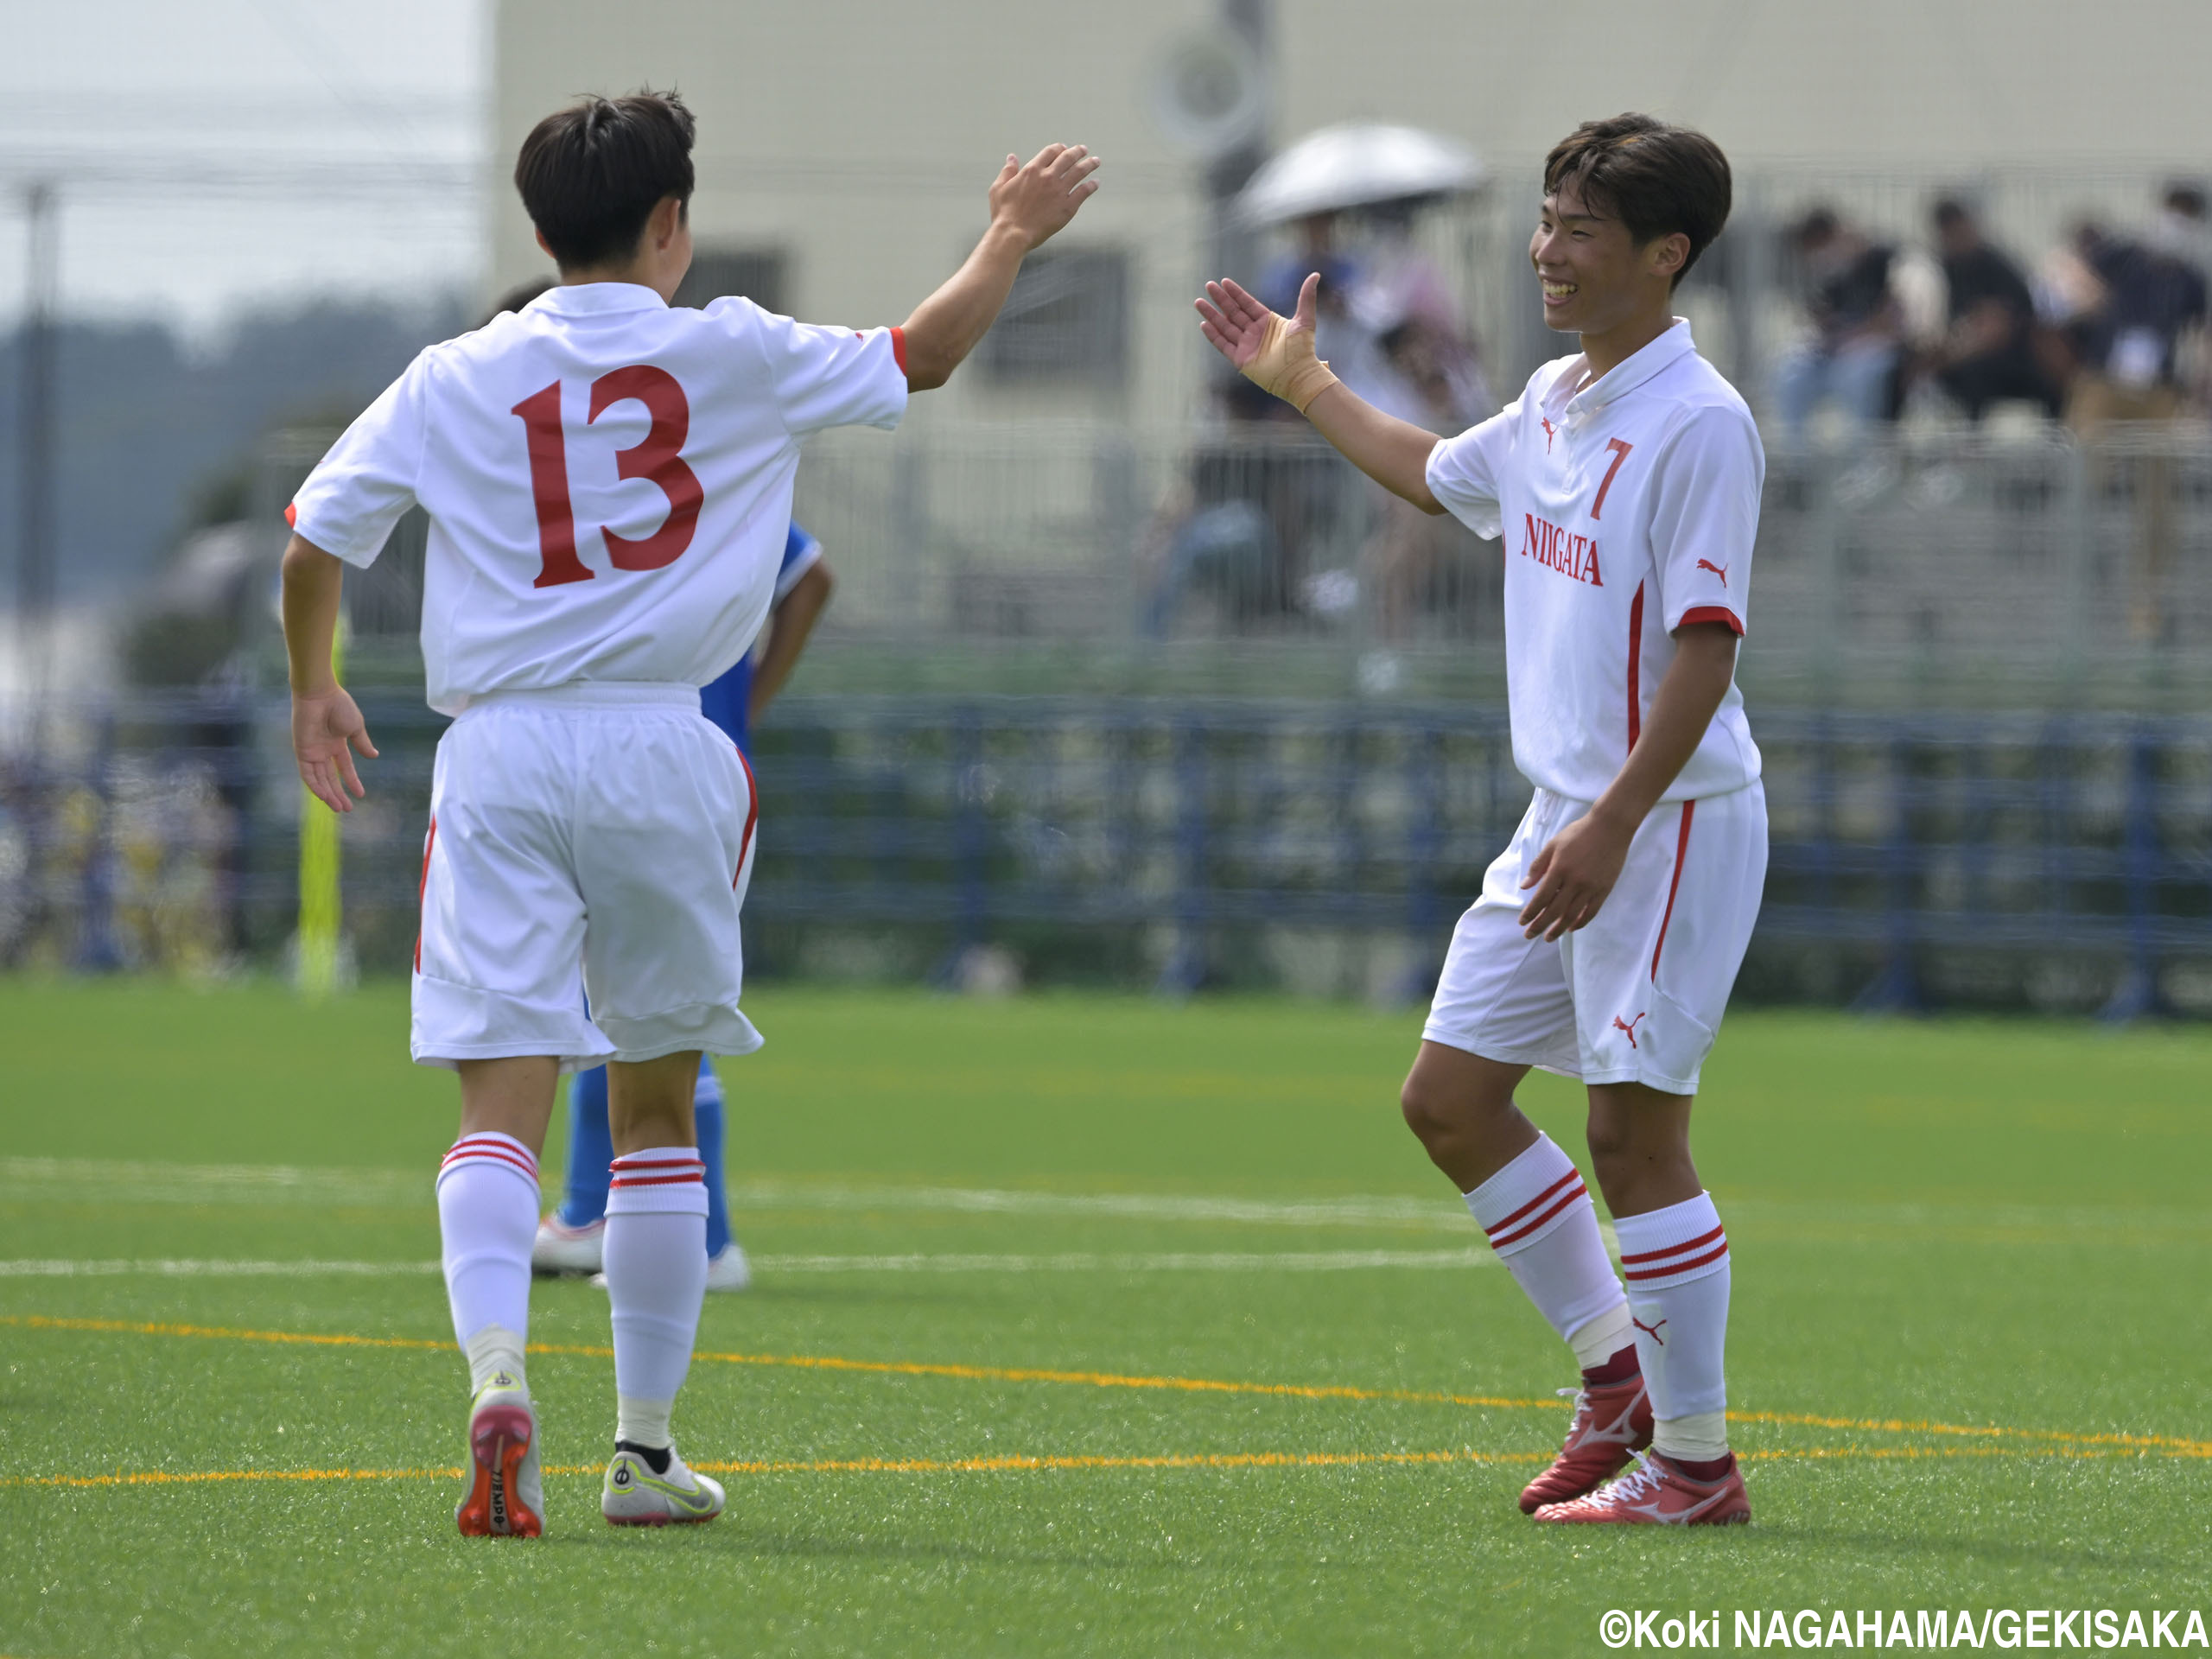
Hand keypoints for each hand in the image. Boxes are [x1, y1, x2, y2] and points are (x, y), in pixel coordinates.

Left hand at [292, 687, 377, 812]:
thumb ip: (362, 743)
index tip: (361, 794)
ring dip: (328, 794)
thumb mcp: (356, 727)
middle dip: (338, 793)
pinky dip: (315, 786)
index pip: (344, 767)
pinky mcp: (302, 751)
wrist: (320, 695)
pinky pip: (307, 774)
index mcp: (337, 743)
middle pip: (330, 777)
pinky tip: (324, 796)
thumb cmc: (339, 706)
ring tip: (338, 808)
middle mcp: (323, 750)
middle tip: (347, 809)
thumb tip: (374, 756)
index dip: (352, 781)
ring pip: (320, 779)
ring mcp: (312, 752)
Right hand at [987, 143, 1100, 251]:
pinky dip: (1091, 186)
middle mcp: (1048, 177)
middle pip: (1068, 158)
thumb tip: (1012, 157)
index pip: (1050, 152)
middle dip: (1078, 152)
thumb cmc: (1003, 213)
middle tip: (1084, 150)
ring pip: (1079, 172)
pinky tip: (1095, 183)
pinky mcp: (1068, 207)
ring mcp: (1059, 191)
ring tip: (1096, 161)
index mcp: (1032, 170)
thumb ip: (1008, 171)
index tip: (1064, 148)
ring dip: (1089, 164)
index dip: (1059, 148)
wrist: (1013, 233)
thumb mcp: (999, 188)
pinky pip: (1083, 192)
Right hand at [1194, 273, 1339, 412]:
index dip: (1236, 293)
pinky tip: (1204, 324)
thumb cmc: (1303, 349)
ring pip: (1225, 326)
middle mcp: (1255, 332)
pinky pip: (1223, 345)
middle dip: (1221, 299)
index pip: (1247, 304)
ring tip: (1199, 302)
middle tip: (1208, 286)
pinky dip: (1213, 335)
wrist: (1298, 375)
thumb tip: (1316, 274)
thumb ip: (1306, 297)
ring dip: (1212, 315)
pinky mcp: (1241, 360)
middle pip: (1233, 312)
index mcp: (1267, 321)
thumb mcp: (1305, 320)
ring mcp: (1247, 346)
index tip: (1224, 281)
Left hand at [1517, 810, 1634, 941]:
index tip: (1522, 922)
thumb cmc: (1578, 833)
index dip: (1530, 913)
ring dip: (1558, 929)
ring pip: (1572, 915)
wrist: (1610, 827)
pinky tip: (1571, 927)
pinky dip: (1580, 922)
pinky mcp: (1604, 889)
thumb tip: (1525, 886)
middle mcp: (1574, 881)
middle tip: (1529, 935)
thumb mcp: (1553, 844)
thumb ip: (1538, 866)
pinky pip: (1591, 911)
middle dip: (1540, 925)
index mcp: (1559, 869)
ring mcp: (1591, 887)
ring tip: (1549, 937)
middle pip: (1554, 911)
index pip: (1541, 898)